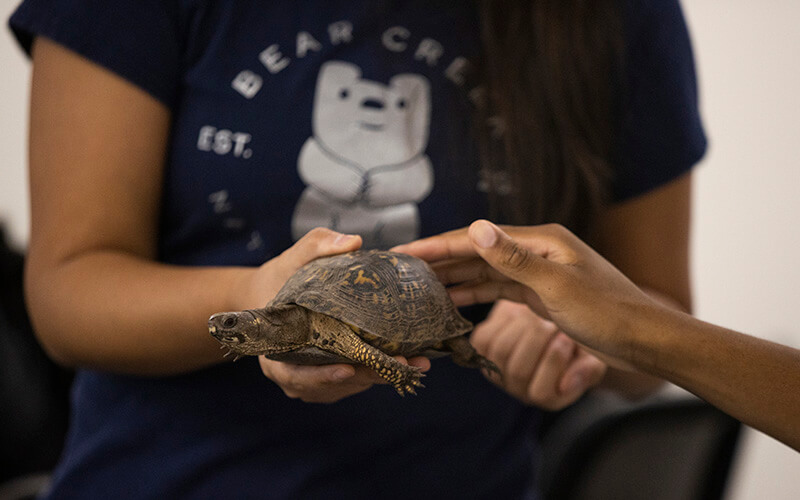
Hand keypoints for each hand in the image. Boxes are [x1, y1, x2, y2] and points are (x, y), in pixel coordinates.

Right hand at [239, 227, 429, 402]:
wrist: (273, 293)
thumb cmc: (281, 278)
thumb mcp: (293, 258)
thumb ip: (317, 246)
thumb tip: (354, 242)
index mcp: (275, 354)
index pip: (296, 375)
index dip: (322, 376)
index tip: (348, 369)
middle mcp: (293, 375)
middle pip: (332, 384)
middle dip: (369, 375)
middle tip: (402, 363)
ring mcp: (312, 381)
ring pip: (348, 385)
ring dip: (380, 376)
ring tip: (414, 362)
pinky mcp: (330, 378)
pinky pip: (355, 381)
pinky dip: (379, 372)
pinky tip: (406, 360)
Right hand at [393, 220, 656, 364]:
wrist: (643, 340)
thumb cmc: (608, 312)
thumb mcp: (558, 287)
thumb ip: (514, 259)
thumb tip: (475, 228)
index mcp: (540, 240)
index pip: (477, 239)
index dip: (438, 245)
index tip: (404, 252)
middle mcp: (536, 250)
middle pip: (476, 252)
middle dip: (439, 260)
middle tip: (400, 269)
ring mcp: (537, 272)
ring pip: (484, 271)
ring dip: (452, 277)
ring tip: (417, 285)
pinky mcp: (540, 293)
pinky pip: (498, 289)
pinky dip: (474, 294)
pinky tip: (451, 300)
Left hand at [472, 300, 605, 409]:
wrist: (550, 314)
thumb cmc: (578, 338)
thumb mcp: (593, 355)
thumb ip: (587, 370)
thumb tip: (565, 386)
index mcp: (548, 397)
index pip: (541, 393)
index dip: (555, 362)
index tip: (568, 336)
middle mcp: (518, 390)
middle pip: (518, 371)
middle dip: (539, 339)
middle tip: (553, 320)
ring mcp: (496, 371)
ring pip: (501, 352)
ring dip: (521, 327)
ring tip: (538, 314)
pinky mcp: (481, 349)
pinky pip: (484, 339)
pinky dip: (501, 321)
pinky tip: (519, 314)